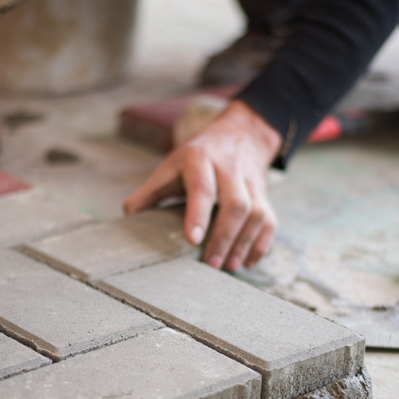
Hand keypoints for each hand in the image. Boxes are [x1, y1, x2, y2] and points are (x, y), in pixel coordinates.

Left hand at [124, 99, 281, 270]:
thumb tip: (129, 218)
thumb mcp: (172, 164)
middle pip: (236, 204)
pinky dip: (261, 244)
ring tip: (228, 266)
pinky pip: (269, 220)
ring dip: (244, 243)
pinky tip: (247, 262)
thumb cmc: (199, 155)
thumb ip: (151, 191)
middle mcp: (230, 168)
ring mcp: (251, 181)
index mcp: (200, 159)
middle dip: (224, 236)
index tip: (192, 239)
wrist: (242, 132)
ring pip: (256, 213)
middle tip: (211, 264)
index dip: (198, 214)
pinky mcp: (264, 194)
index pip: (202, 187)